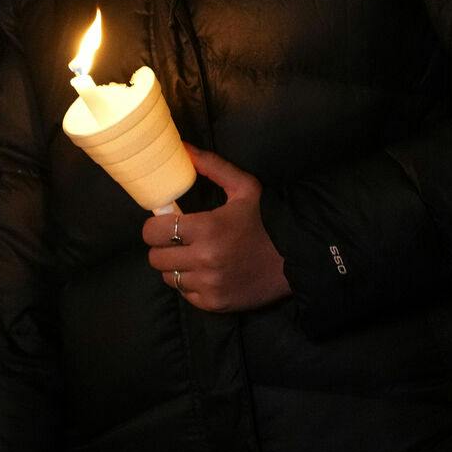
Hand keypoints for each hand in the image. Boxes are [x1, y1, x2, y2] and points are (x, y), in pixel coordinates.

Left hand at [142, 145, 291, 312]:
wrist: (298, 259)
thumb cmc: (266, 221)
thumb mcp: (244, 188)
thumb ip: (211, 166)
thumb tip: (183, 148)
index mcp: (207, 228)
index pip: (153, 232)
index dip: (155, 227)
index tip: (165, 224)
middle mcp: (204, 259)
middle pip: (156, 258)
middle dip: (163, 247)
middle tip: (177, 241)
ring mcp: (209, 284)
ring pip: (168, 277)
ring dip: (175, 267)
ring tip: (193, 257)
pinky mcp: (215, 303)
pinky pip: (185, 294)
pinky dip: (191, 284)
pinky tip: (207, 272)